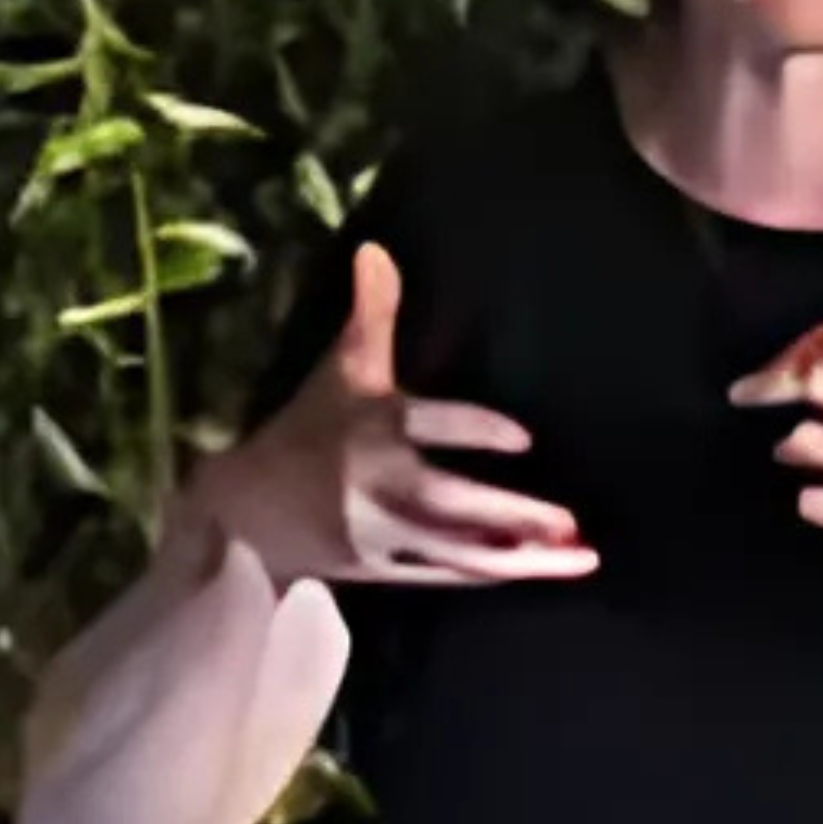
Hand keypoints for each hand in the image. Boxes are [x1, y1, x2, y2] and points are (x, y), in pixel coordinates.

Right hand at [202, 248, 594, 590]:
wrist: (244, 518)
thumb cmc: (305, 433)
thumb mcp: (338, 372)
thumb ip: (371, 316)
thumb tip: (377, 250)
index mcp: (370, 429)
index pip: (429, 425)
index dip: (476, 431)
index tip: (525, 440)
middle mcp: (376, 484)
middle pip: (448, 501)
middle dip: (510, 515)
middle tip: (569, 521)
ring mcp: (380, 533)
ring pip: (456, 550)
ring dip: (518, 558)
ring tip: (578, 557)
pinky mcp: (382, 570)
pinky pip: (443, 573)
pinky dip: (489, 572)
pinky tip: (536, 568)